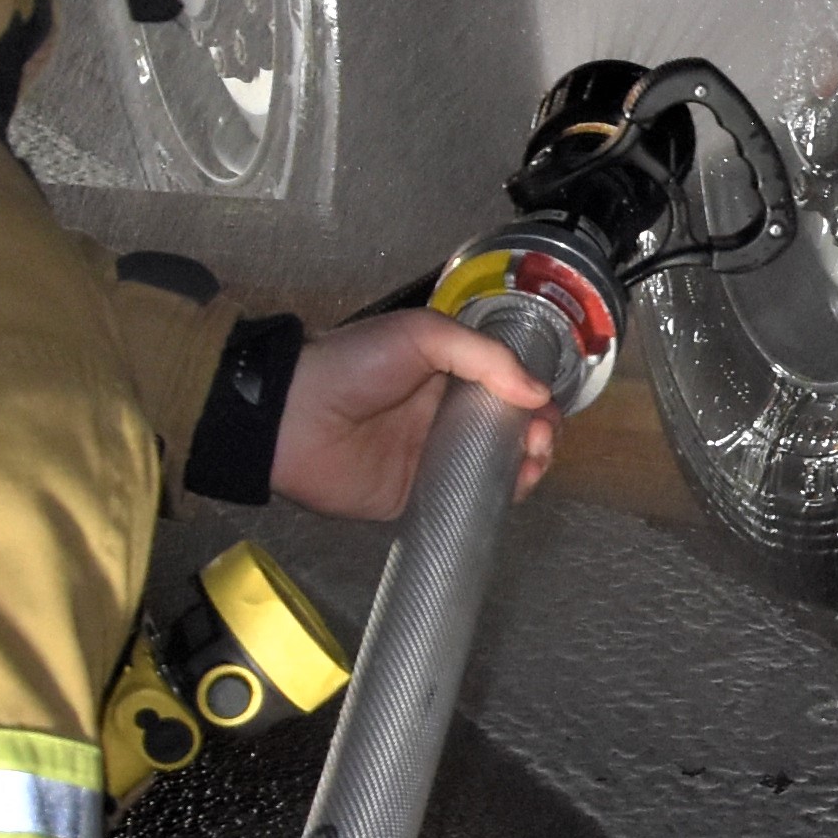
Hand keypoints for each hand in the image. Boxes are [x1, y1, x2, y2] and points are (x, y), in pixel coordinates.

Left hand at [265, 307, 558, 520]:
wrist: (291, 417)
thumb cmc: (352, 365)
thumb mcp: (422, 335)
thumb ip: (484, 357)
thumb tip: (538, 393)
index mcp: (447, 374)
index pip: (506, 388)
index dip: (534, 399)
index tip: (545, 410)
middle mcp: (444, 417)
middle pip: (509, 431)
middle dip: (537, 434)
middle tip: (537, 439)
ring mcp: (432, 459)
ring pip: (495, 469)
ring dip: (525, 466)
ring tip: (529, 461)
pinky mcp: (417, 497)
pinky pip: (465, 502)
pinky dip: (495, 500)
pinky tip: (509, 489)